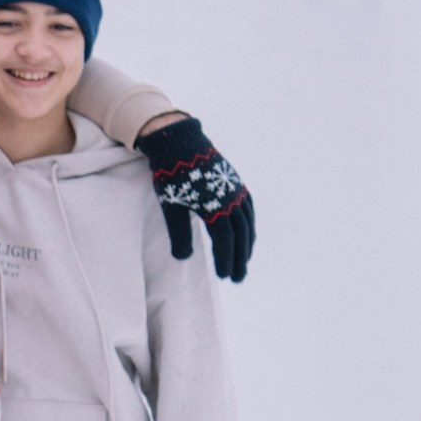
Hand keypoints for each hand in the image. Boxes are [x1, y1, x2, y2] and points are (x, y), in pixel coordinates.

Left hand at [137, 116, 254, 281]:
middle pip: (240, 235)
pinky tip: (247, 234)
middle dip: (240, 258)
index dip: (225, 260)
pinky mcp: (236, 182)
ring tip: (244, 261)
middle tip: (238, 278)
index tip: (224, 276)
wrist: (180, 142)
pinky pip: (248, 208)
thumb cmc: (171, 175)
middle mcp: (230, 199)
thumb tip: (182, 258)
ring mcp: (236, 190)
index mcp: (214, 207)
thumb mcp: (171, 207)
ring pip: (247, 223)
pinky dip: (249, 224)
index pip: (224, 241)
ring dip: (247, 244)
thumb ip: (178, 234)